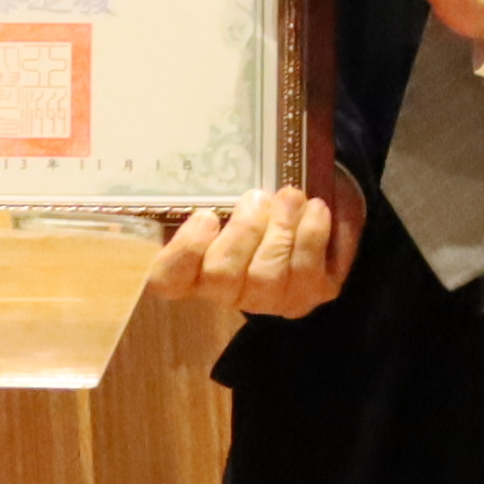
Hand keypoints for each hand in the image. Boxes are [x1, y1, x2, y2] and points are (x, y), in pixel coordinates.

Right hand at [149, 178, 363, 326]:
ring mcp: (269, 300)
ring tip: (291, 196)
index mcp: (194, 269)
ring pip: (267, 273)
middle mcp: (227, 294)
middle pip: (222, 276)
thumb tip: (171, 184)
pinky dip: (312, 233)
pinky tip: (315, 209)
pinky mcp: (309, 295)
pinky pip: (307, 269)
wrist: (307, 217)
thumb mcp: (225, 200)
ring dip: (282, 228)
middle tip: (258, 197)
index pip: (169, 279)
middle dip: (244, 231)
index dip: (185, 252)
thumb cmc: (255, 208)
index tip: (206, 216)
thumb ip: (204, 201)